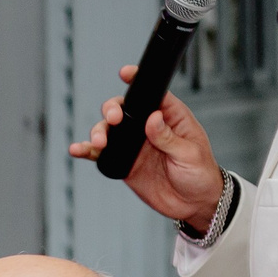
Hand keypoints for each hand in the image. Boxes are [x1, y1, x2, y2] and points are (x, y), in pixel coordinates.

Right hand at [66, 64, 224, 224]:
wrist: (194, 203)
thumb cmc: (200, 174)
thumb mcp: (190, 153)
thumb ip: (169, 137)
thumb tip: (152, 118)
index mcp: (170, 117)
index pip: (152, 94)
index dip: (138, 81)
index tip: (125, 73)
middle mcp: (148, 127)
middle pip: (124, 109)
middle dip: (113, 110)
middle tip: (113, 120)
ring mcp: (134, 145)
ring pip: (109, 130)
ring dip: (99, 132)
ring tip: (99, 143)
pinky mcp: (124, 163)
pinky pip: (102, 155)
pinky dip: (88, 151)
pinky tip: (77, 149)